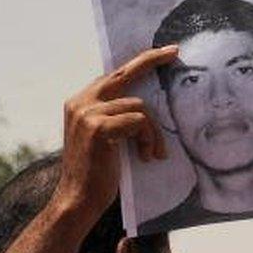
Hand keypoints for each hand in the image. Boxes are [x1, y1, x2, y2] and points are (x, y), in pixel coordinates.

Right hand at [50, 46, 177, 229]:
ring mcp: (87, 113)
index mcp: (80, 102)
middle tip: (174, 52)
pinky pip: (139, 121)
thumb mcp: (105, 136)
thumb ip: (116, 113)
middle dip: (151, 60)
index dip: (141, 61)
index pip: (115, 74)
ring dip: (153, 132)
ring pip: (140, 107)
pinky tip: (146, 156)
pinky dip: (148, 138)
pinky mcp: (97, 127)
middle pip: (124, 74)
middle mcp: (80, 102)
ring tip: (152, 152)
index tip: (166, 51)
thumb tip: (144, 99)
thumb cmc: (98, 171)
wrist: (78, 200)